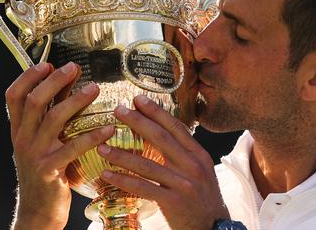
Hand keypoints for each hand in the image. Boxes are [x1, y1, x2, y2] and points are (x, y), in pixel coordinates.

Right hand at [5, 61, 114, 229]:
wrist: (38, 210)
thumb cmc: (46, 170)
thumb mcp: (43, 141)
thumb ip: (52, 114)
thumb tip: (69, 82)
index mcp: (18, 129)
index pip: (13, 96)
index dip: (27, 77)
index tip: (47, 63)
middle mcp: (23, 139)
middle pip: (34, 102)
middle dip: (54, 81)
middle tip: (74, 67)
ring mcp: (35, 154)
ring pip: (54, 119)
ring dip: (75, 100)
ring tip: (94, 89)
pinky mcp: (50, 170)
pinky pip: (73, 147)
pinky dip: (93, 136)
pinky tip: (109, 128)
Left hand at [97, 95, 229, 229]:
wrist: (213, 227)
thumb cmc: (202, 197)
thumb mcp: (200, 170)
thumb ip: (183, 153)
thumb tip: (159, 132)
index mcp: (199, 154)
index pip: (176, 127)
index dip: (156, 112)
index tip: (138, 99)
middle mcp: (192, 166)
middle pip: (162, 138)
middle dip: (138, 122)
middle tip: (118, 110)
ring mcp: (183, 184)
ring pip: (148, 164)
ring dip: (122, 154)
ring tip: (102, 146)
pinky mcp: (173, 202)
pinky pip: (143, 188)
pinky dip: (124, 180)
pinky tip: (107, 174)